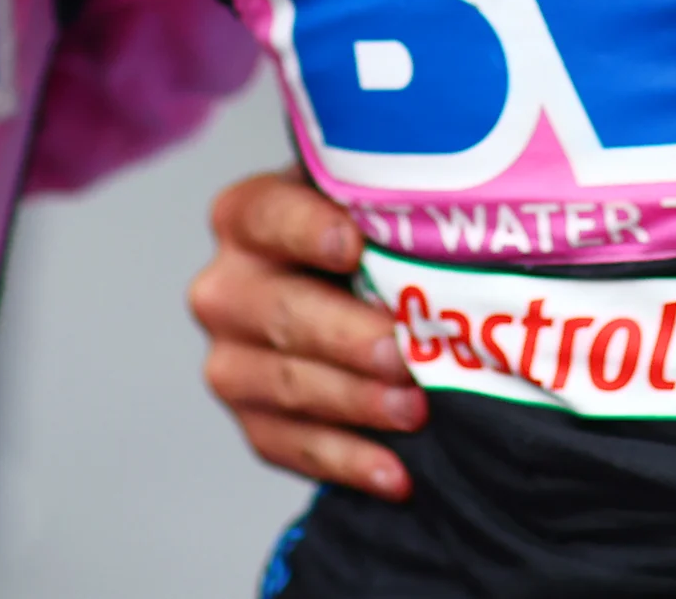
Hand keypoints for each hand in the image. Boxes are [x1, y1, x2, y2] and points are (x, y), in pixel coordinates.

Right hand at [191, 167, 425, 498]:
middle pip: (281, 312)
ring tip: (414, 411)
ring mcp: (231, 361)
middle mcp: (225, 289)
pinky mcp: (252, 419)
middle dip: (346, 336)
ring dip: (356, 402)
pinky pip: (293, 447)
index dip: (307, 230)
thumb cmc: (369, 240)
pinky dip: (349, 462)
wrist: (350, 297)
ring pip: (287, 386)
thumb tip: (450, 205)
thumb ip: (387, 202)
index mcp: (246, 218)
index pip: (267, 216)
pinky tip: (395, 474)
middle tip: (401, 352)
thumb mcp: (369, 206)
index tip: (354, 245)